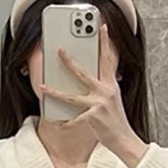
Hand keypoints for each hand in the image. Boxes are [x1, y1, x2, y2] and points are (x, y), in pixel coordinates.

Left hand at [42, 24, 147, 165]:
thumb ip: (102, 89)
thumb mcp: (113, 100)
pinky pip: (74, 120)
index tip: (102, 28)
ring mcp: (99, 104)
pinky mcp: (94, 118)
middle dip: (69, 61)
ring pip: (72, 96)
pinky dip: (65, 124)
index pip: (107, 60)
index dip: (105, 42)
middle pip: (83, 73)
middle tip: (59, 50)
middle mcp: (105, 92)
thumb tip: (89, 81)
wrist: (124, 139)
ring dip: (55, 92)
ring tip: (43, 87)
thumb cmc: (116, 121)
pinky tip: (57, 124)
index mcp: (111, 85)